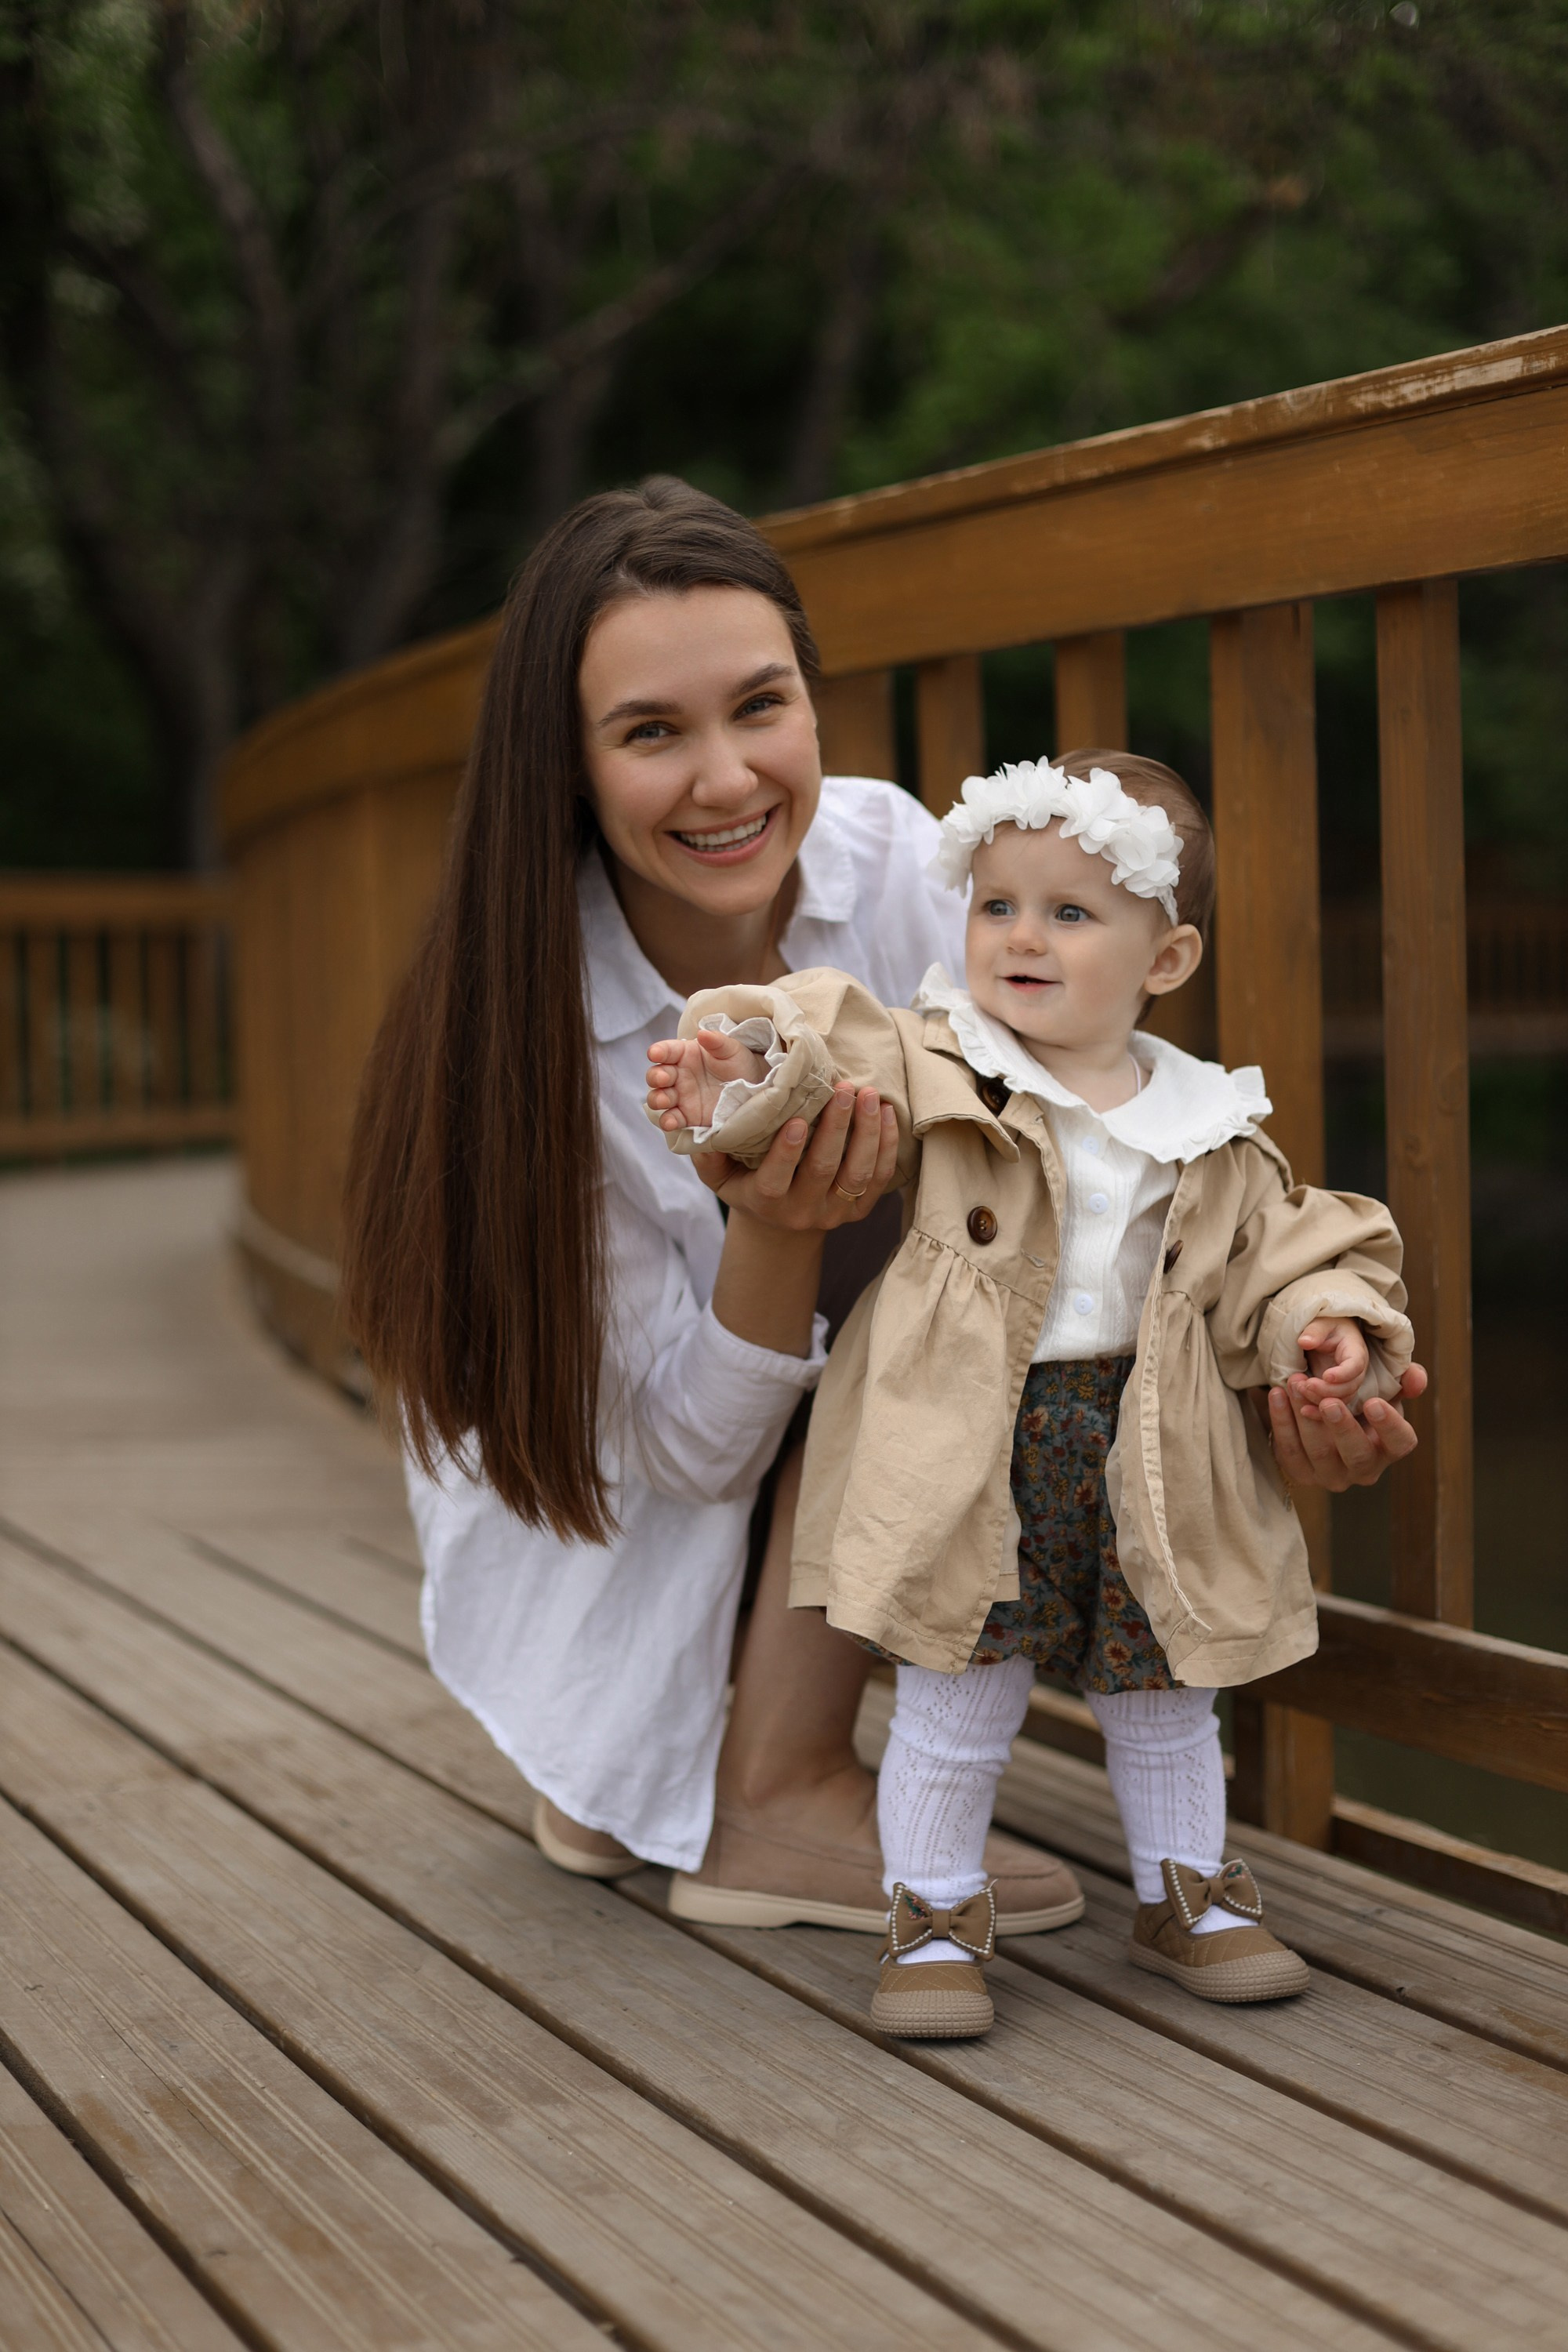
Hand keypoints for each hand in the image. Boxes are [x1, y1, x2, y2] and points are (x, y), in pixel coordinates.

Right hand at [646, 1030, 767, 1132]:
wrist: (751, 1090)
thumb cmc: (738, 1064)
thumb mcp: (731, 1050)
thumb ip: (717, 1041)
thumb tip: (703, 1033)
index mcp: (685, 1054)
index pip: (666, 1051)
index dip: (658, 1051)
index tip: (654, 1053)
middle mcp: (678, 1075)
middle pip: (656, 1075)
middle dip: (655, 1076)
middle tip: (664, 1078)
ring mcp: (680, 1096)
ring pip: (658, 1097)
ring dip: (657, 1099)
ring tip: (665, 1100)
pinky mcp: (686, 1116)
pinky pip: (671, 1118)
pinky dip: (667, 1121)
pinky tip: (671, 1121)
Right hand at [693, 1081, 899, 1231]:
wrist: (780, 1225)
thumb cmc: (747, 1186)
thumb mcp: (721, 1177)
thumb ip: (709, 1157)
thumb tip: (701, 1136)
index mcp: (766, 1202)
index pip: (775, 1179)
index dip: (787, 1152)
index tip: (798, 1119)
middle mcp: (802, 1211)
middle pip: (824, 1169)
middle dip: (836, 1127)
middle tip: (844, 1088)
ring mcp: (835, 1212)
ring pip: (857, 1173)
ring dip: (866, 1131)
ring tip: (868, 1094)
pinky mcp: (860, 1210)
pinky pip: (879, 1178)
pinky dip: (886, 1144)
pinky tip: (886, 1112)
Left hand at [1263, 1361, 1427, 1490]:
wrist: (1322, 1418)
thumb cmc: (1359, 1402)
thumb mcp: (1383, 1389)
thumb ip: (1404, 1379)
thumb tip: (1416, 1378)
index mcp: (1389, 1448)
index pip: (1400, 1443)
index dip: (1389, 1426)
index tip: (1374, 1402)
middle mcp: (1364, 1468)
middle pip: (1357, 1454)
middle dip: (1342, 1427)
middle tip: (1327, 1401)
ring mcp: (1331, 1475)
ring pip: (1318, 1452)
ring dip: (1305, 1418)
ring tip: (1296, 1385)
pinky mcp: (1301, 1473)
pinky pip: (1289, 1451)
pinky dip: (1281, 1421)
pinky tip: (1277, 1394)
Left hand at [1293, 1315, 1368, 1403]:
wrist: (1326, 1336)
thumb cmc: (1325, 1327)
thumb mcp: (1321, 1322)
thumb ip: (1314, 1331)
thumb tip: (1304, 1341)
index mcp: (1356, 1351)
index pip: (1355, 1366)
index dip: (1343, 1373)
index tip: (1326, 1375)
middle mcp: (1355, 1372)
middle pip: (1349, 1388)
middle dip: (1327, 1390)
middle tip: (1305, 1384)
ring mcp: (1347, 1385)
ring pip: (1340, 1401)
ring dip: (1320, 1400)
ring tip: (1299, 1389)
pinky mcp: (1336, 1394)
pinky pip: (1331, 1408)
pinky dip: (1319, 1412)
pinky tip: (1304, 1411)